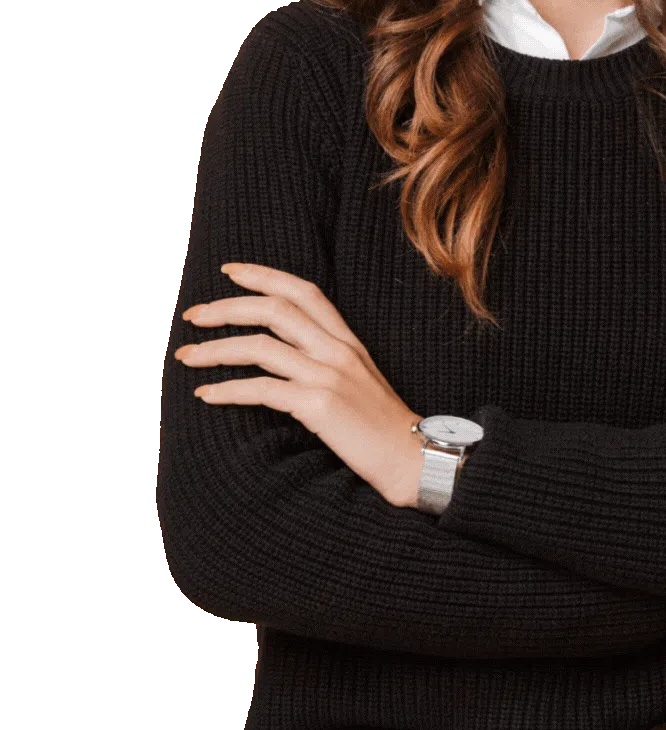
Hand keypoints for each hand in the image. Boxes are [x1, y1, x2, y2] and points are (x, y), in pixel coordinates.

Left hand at [175, 264, 424, 508]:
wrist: (414, 458)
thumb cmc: (382, 427)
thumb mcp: (359, 380)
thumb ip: (327, 361)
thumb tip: (283, 356)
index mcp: (347, 340)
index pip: (303, 291)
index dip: (264, 276)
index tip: (230, 271)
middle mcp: (337, 349)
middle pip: (274, 309)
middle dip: (227, 307)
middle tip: (194, 315)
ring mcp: (328, 375)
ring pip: (260, 347)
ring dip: (215, 350)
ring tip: (187, 356)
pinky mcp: (319, 405)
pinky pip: (261, 390)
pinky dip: (227, 391)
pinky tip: (207, 395)